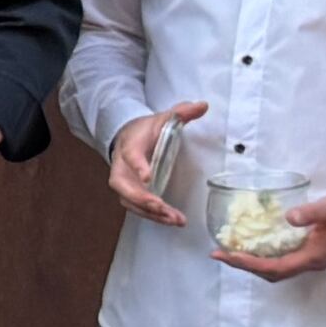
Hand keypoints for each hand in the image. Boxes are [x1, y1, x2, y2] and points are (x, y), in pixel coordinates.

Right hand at [105, 100, 205, 226]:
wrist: (126, 137)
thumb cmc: (145, 130)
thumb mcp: (162, 118)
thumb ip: (181, 113)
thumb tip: (203, 105)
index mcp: (130, 146)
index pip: (131, 157)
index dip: (138, 167)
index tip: (148, 177)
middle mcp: (122, 168)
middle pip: (125, 187)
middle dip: (143, 199)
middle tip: (161, 207)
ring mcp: (124, 184)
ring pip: (131, 202)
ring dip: (151, 213)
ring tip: (174, 220)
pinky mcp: (130, 195)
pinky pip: (138, 209)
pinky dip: (154, 217)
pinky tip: (172, 221)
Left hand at [216, 186, 325, 281]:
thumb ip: (310, 213)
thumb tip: (288, 218)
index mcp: (314, 256)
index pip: (273, 267)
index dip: (246, 264)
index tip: (224, 255)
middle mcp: (313, 261)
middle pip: (273, 273)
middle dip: (245, 266)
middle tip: (220, 254)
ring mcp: (316, 256)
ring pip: (280, 267)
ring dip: (255, 263)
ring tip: (233, 251)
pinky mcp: (318, 249)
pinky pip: (287, 258)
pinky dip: (268, 255)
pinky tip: (258, 243)